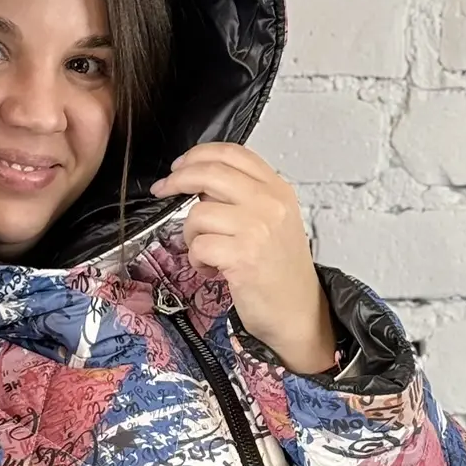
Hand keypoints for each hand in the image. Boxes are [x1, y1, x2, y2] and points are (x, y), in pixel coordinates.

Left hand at [150, 144, 338, 376]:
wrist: (300, 312)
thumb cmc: (283, 273)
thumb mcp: (274, 221)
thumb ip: (244, 198)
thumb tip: (201, 186)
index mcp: (277, 191)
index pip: (232, 153)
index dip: (198, 154)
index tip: (180, 165)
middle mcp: (269, 204)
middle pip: (209, 173)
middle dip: (177, 180)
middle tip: (164, 189)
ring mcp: (256, 229)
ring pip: (198, 214)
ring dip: (191, 235)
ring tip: (206, 251)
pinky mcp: (242, 257)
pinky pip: (198, 246)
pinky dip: (197, 260)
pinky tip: (212, 268)